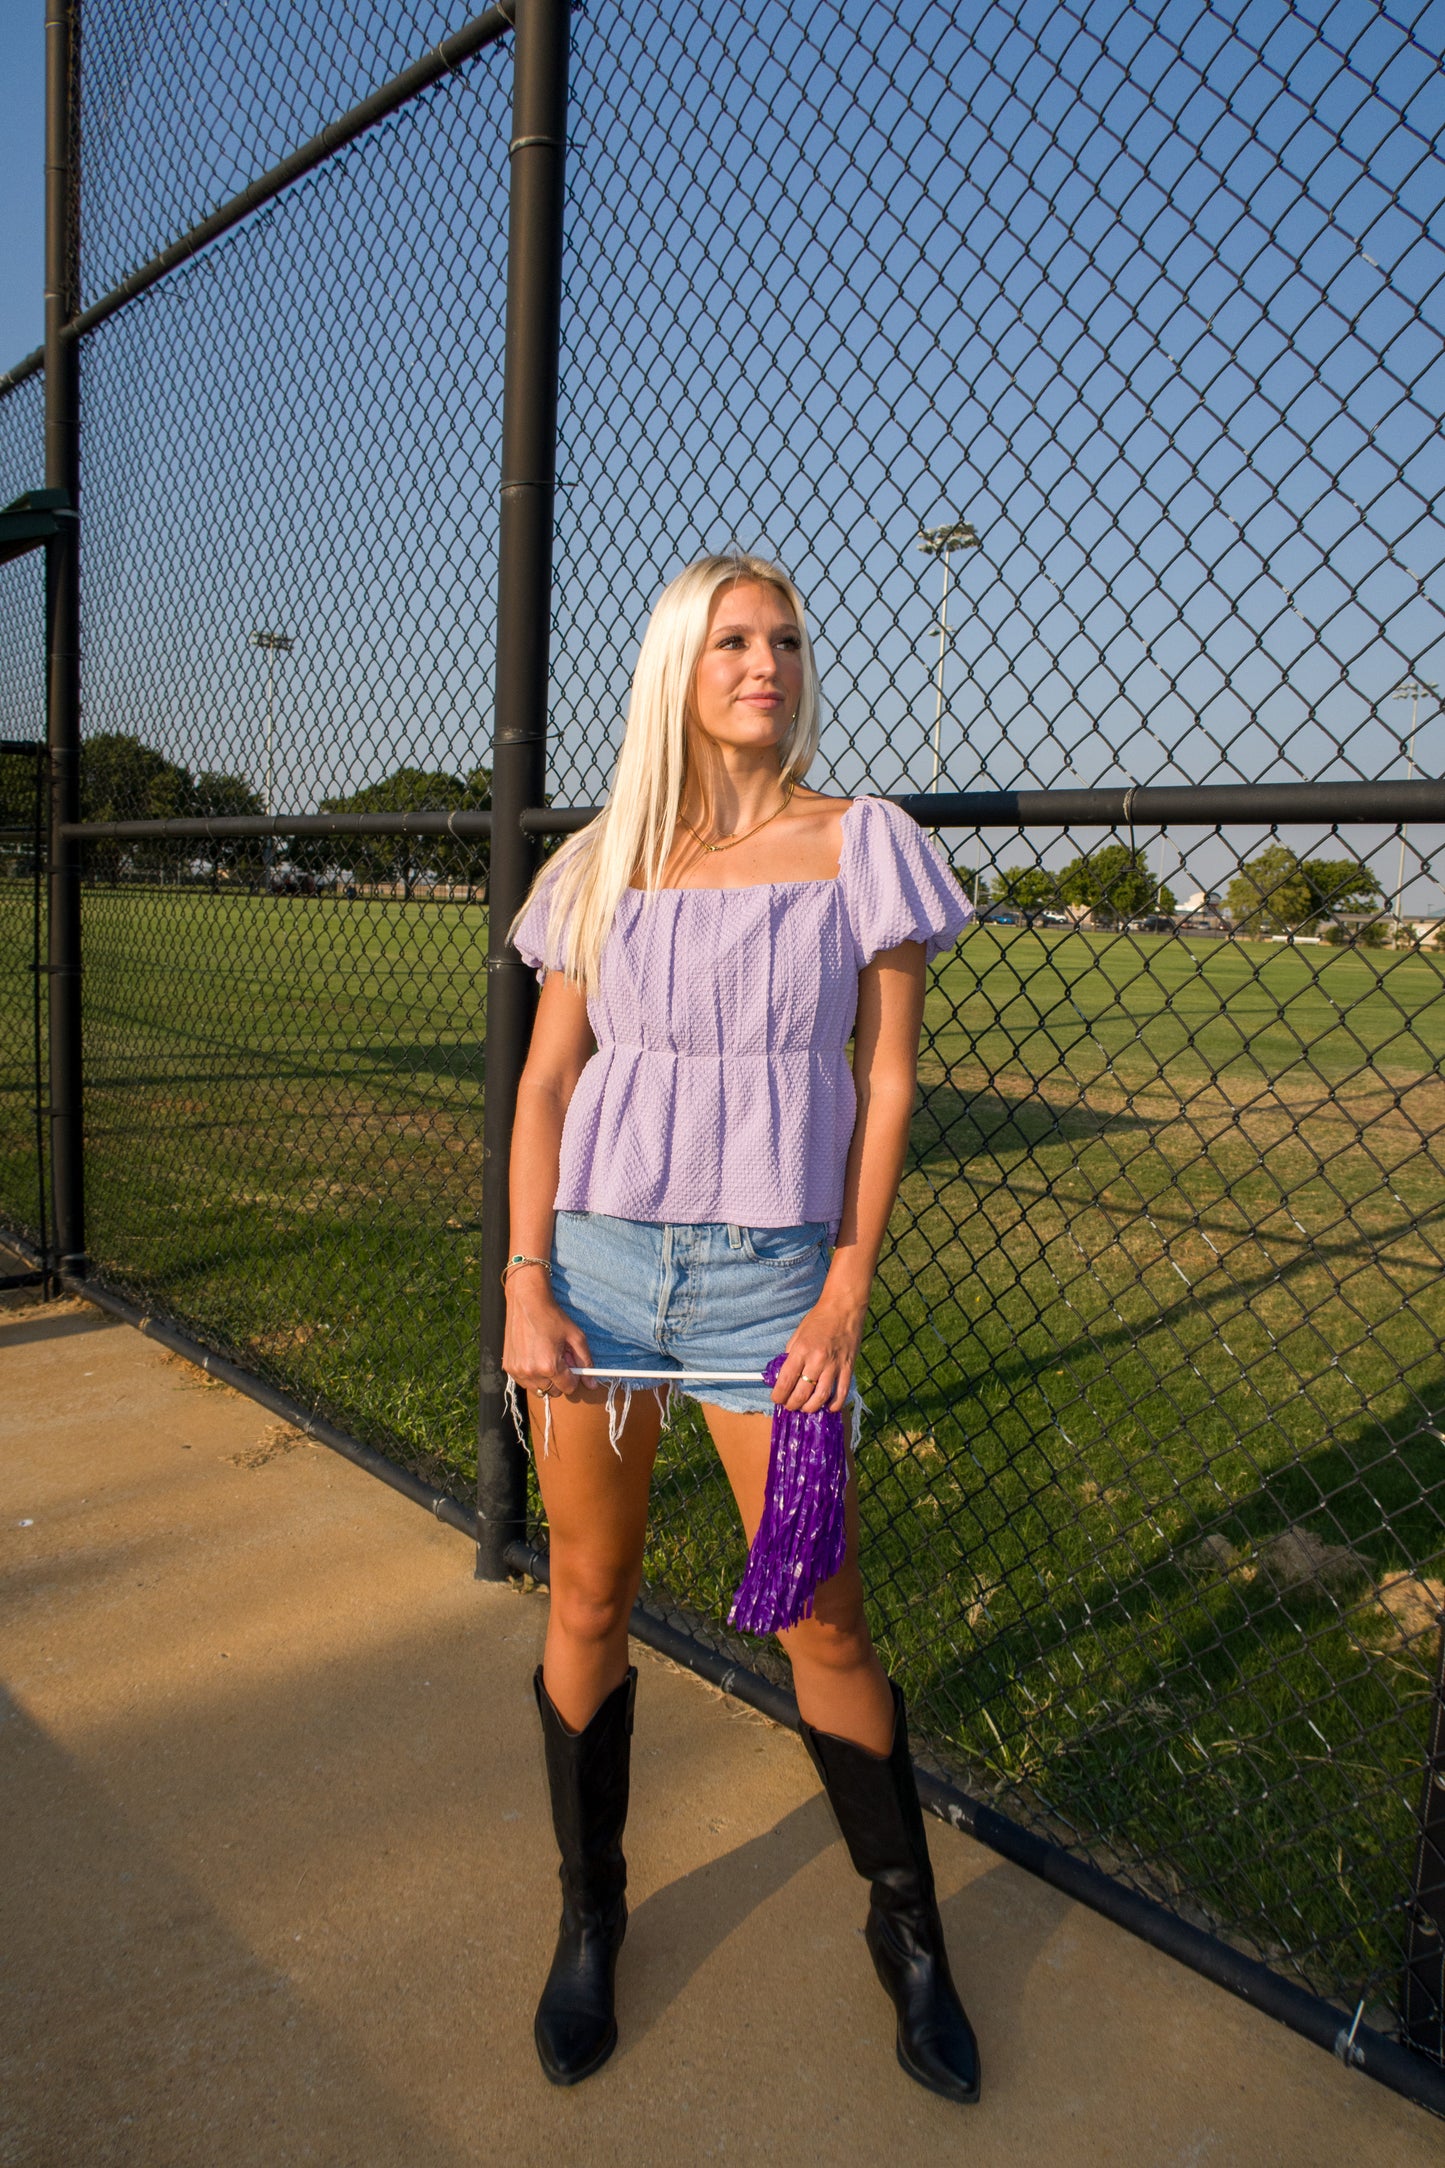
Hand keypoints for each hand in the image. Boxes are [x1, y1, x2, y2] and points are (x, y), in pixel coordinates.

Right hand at [503, 1273, 592, 1401]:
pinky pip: (524, 1382)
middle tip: (558, 1358)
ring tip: (545, 1357)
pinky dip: (531, 1375)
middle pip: (553, 1391)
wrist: (527, 1302)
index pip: (568, 1388)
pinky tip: (533, 1357)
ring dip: (544, 1379)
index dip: (573, 1378)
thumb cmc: (551, 1317)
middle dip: (558, 1378)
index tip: (571, 1366)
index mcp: (549, 1365)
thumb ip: (585, 1362)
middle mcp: (531, 1372)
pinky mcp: (508, 1367)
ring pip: (538, 1389)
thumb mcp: (576, 1337)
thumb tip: (592, 1385)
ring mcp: (517, 1370)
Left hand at [770, 1293, 865, 1414]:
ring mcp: (834, 1365)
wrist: (844, 1309)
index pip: (786, 1381)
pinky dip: (834, 1404)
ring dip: (810, 1408)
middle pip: (802, 1393)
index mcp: (801, 1350)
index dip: (779, 1396)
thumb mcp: (797, 1335)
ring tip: (805, 1408)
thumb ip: (791, 1355)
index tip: (777, 1399)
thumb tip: (785, 1375)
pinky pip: (841, 1393)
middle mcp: (817, 1360)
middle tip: (790, 1405)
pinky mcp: (848, 1368)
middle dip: (792, 1404)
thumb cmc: (819, 1320)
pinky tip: (827, 1407)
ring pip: (821, 1397)